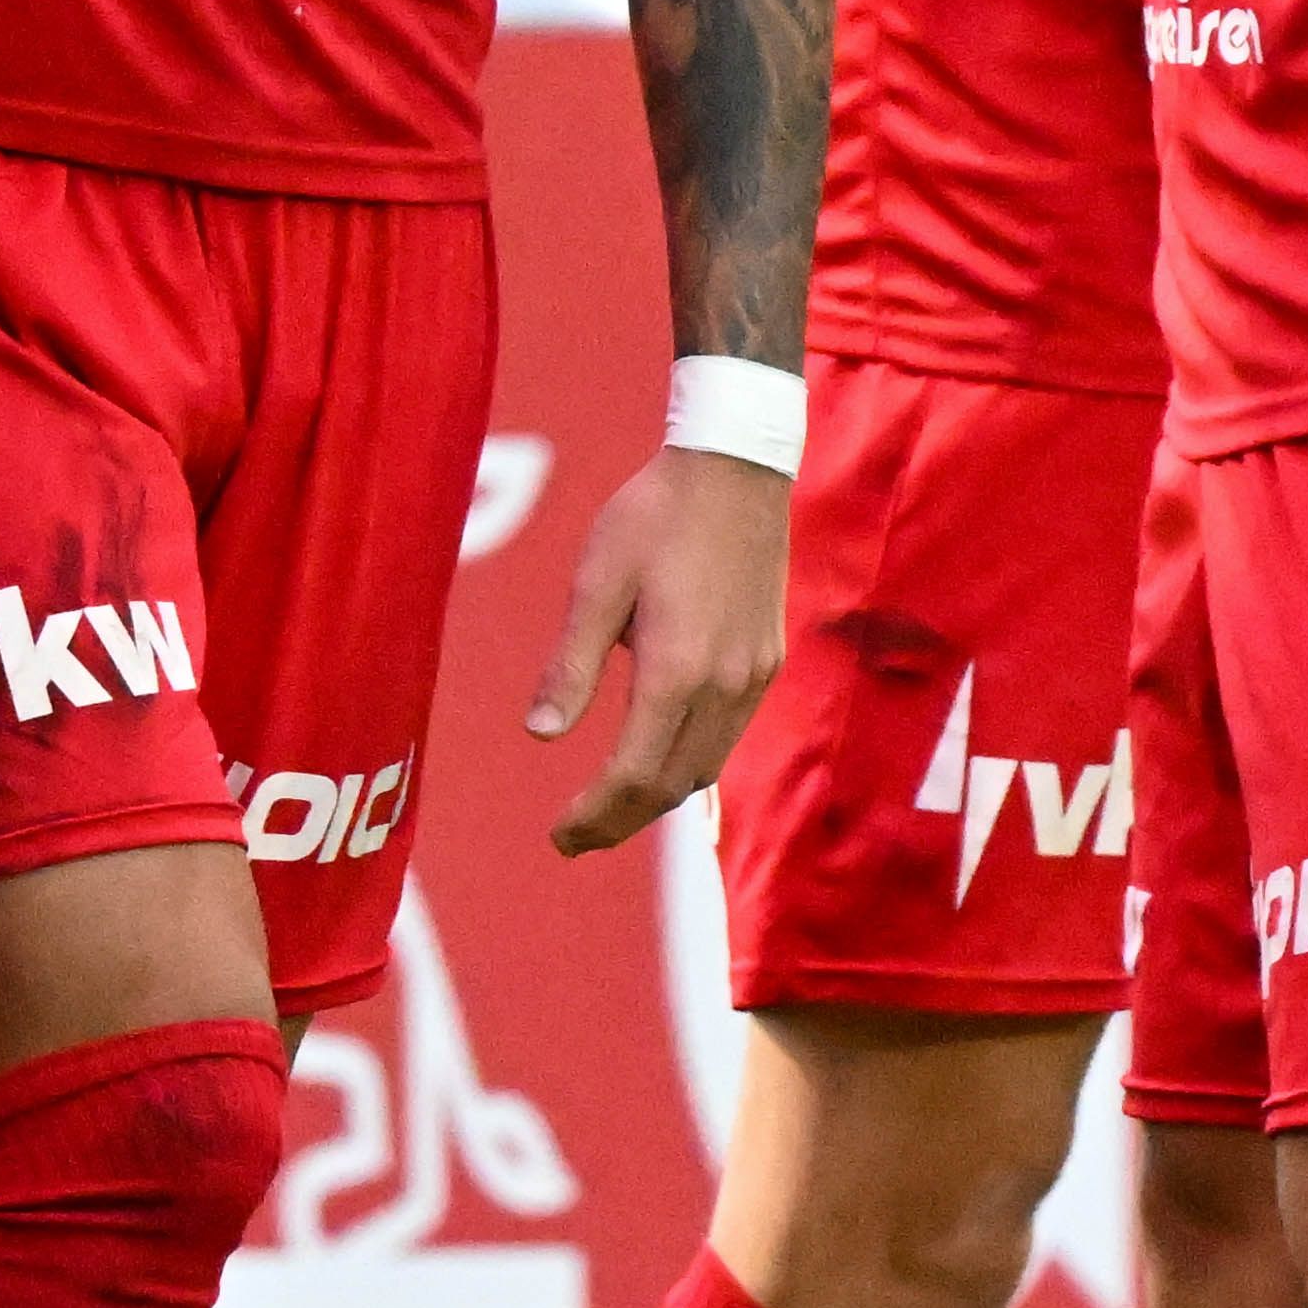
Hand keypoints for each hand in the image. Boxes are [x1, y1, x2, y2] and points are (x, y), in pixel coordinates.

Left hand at [530, 440, 789, 851]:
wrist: (736, 469)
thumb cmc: (654, 516)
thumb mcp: (597, 582)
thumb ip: (570, 665)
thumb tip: (541, 735)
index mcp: (678, 669)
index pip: (633, 775)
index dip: (594, 816)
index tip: (557, 837)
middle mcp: (724, 685)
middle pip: (671, 786)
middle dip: (620, 822)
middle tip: (573, 839)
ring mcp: (753, 677)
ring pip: (704, 768)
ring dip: (654, 799)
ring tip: (607, 808)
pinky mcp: (766, 662)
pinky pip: (726, 737)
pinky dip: (687, 765)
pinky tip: (656, 757)